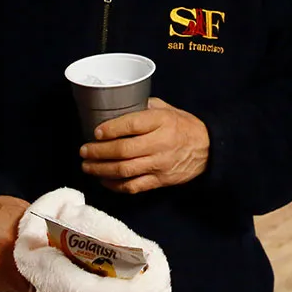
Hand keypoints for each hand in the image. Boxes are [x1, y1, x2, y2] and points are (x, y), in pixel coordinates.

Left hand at [80, 97, 209, 193]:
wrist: (207, 149)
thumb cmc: (184, 125)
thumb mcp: (168, 109)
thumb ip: (145, 107)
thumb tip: (119, 105)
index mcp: (162, 121)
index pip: (132, 125)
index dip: (111, 129)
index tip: (96, 132)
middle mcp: (160, 143)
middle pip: (123, 151)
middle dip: (98, 152)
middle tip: (84, 150)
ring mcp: (159, 164)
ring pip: (124, 170)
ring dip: (101, 170)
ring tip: (87, 166)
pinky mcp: (159, 181)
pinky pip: (133, 186)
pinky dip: (114, 185)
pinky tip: (104, 180)